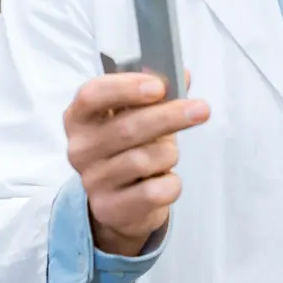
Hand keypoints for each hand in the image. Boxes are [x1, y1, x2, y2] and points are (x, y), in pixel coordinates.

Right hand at [64, 70, 208, 256]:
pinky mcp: (109, 209)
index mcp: (80, 117)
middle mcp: (80, 149)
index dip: (125, 88)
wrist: (123, 201)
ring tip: (169, 156)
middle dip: (169, 116)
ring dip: (169, 154)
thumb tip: (182, 74)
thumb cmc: (132, 147)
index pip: (91, 95)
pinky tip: (165, 180)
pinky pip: (153, 192)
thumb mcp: (141, 115)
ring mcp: (92, 181)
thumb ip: (159, 92)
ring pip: (143, 160)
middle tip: (201, 109)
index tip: (159, 86)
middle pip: (126, 128)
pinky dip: (170, 184)